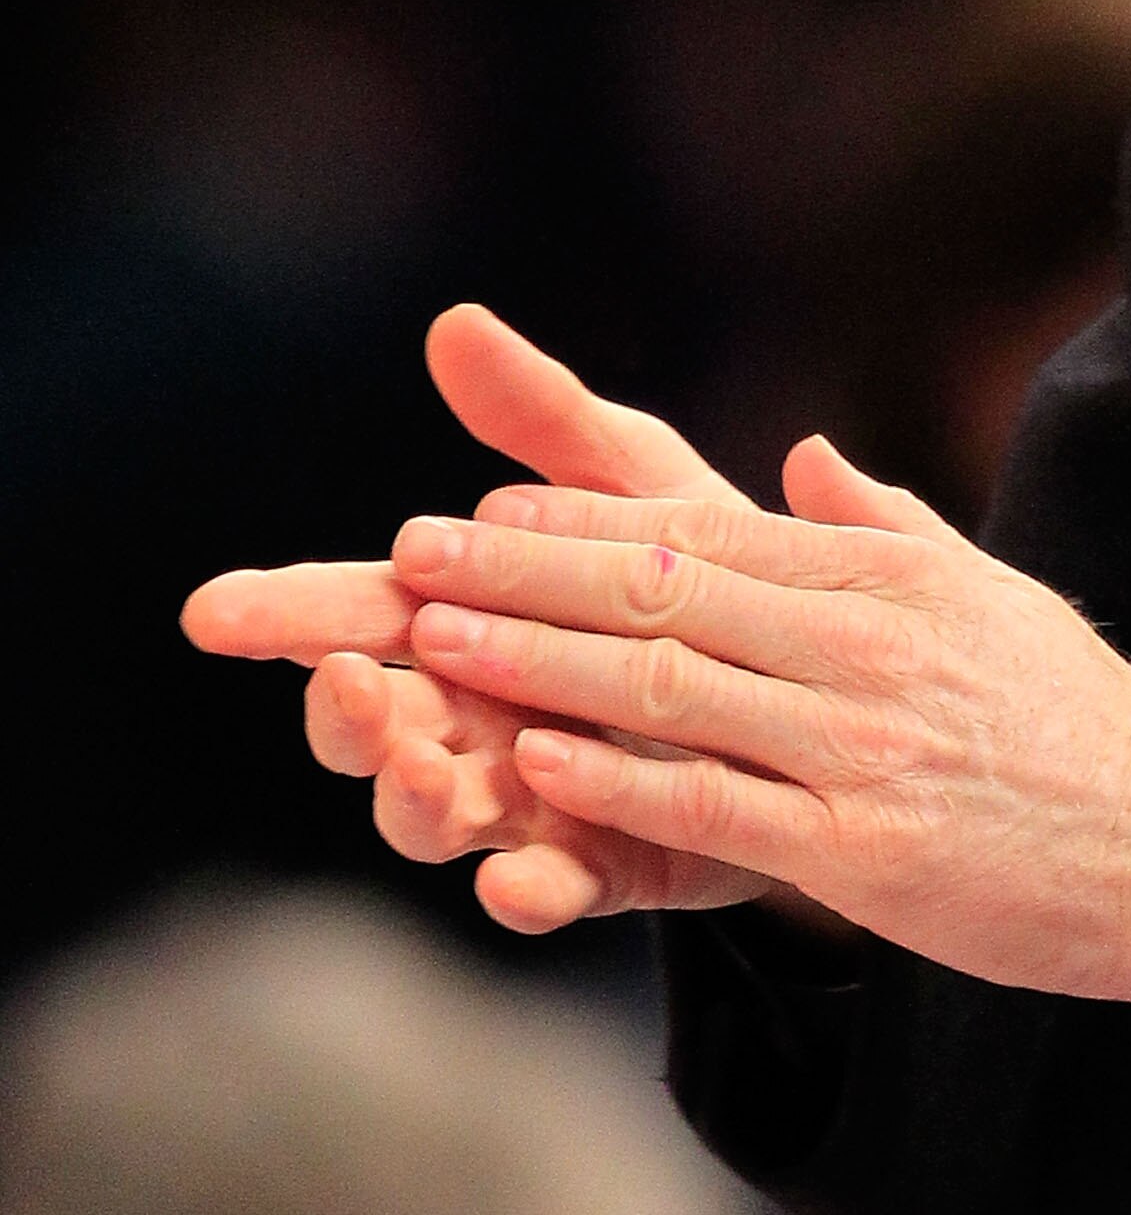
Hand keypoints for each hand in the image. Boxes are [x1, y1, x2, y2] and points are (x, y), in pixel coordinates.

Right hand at [183, 305, 783, 934]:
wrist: (830, 684)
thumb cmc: (701, 579)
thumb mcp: (637, 487)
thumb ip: (548, 421)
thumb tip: (457, 325)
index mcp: (466, 625)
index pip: (358, 616)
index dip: (286, 616)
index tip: (216, 612)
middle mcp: (479, 718)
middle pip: (375, 729)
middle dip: (348, 717)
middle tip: (353, 687)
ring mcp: (534, 797)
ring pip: (440, 816)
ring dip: (418, 802)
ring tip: (429, 778)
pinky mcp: (612, 861)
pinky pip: (557, 889)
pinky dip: (530, 890)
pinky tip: (518, 883)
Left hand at [378, 424, 1130, 1003]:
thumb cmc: (1089, 729)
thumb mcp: (999, 599)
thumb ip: (890, 529)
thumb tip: (808, 458)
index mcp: (892, 579)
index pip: (704, 533)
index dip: (578, 522)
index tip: (481, 511)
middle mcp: (869, 646)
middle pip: (661, 595)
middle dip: (520, 573)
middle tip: (409, 558)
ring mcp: (864, 749)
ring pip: (667, 689)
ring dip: (536, 662)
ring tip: (433, 645)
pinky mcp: (867, 854)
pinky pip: (713, 807)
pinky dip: (614, 783)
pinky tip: (531, 767)